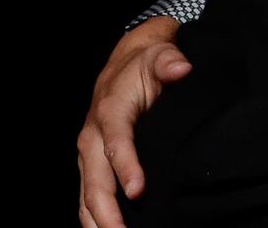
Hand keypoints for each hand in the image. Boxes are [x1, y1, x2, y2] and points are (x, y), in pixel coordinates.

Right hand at [77, 17, 187, 227]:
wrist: (124, 65)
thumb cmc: (144, 65)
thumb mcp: (159, 56)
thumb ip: (169, 61)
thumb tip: (181, 68)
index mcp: (110, 114)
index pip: (117, 145)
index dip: (126, 168)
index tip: (138, 191)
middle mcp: (92, 138)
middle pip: (95, 181)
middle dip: (106, 211)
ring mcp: (88, 155)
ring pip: (86, 195)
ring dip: (97, 221)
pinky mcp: (91, 165)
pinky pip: (87, 196)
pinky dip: (93, 218)